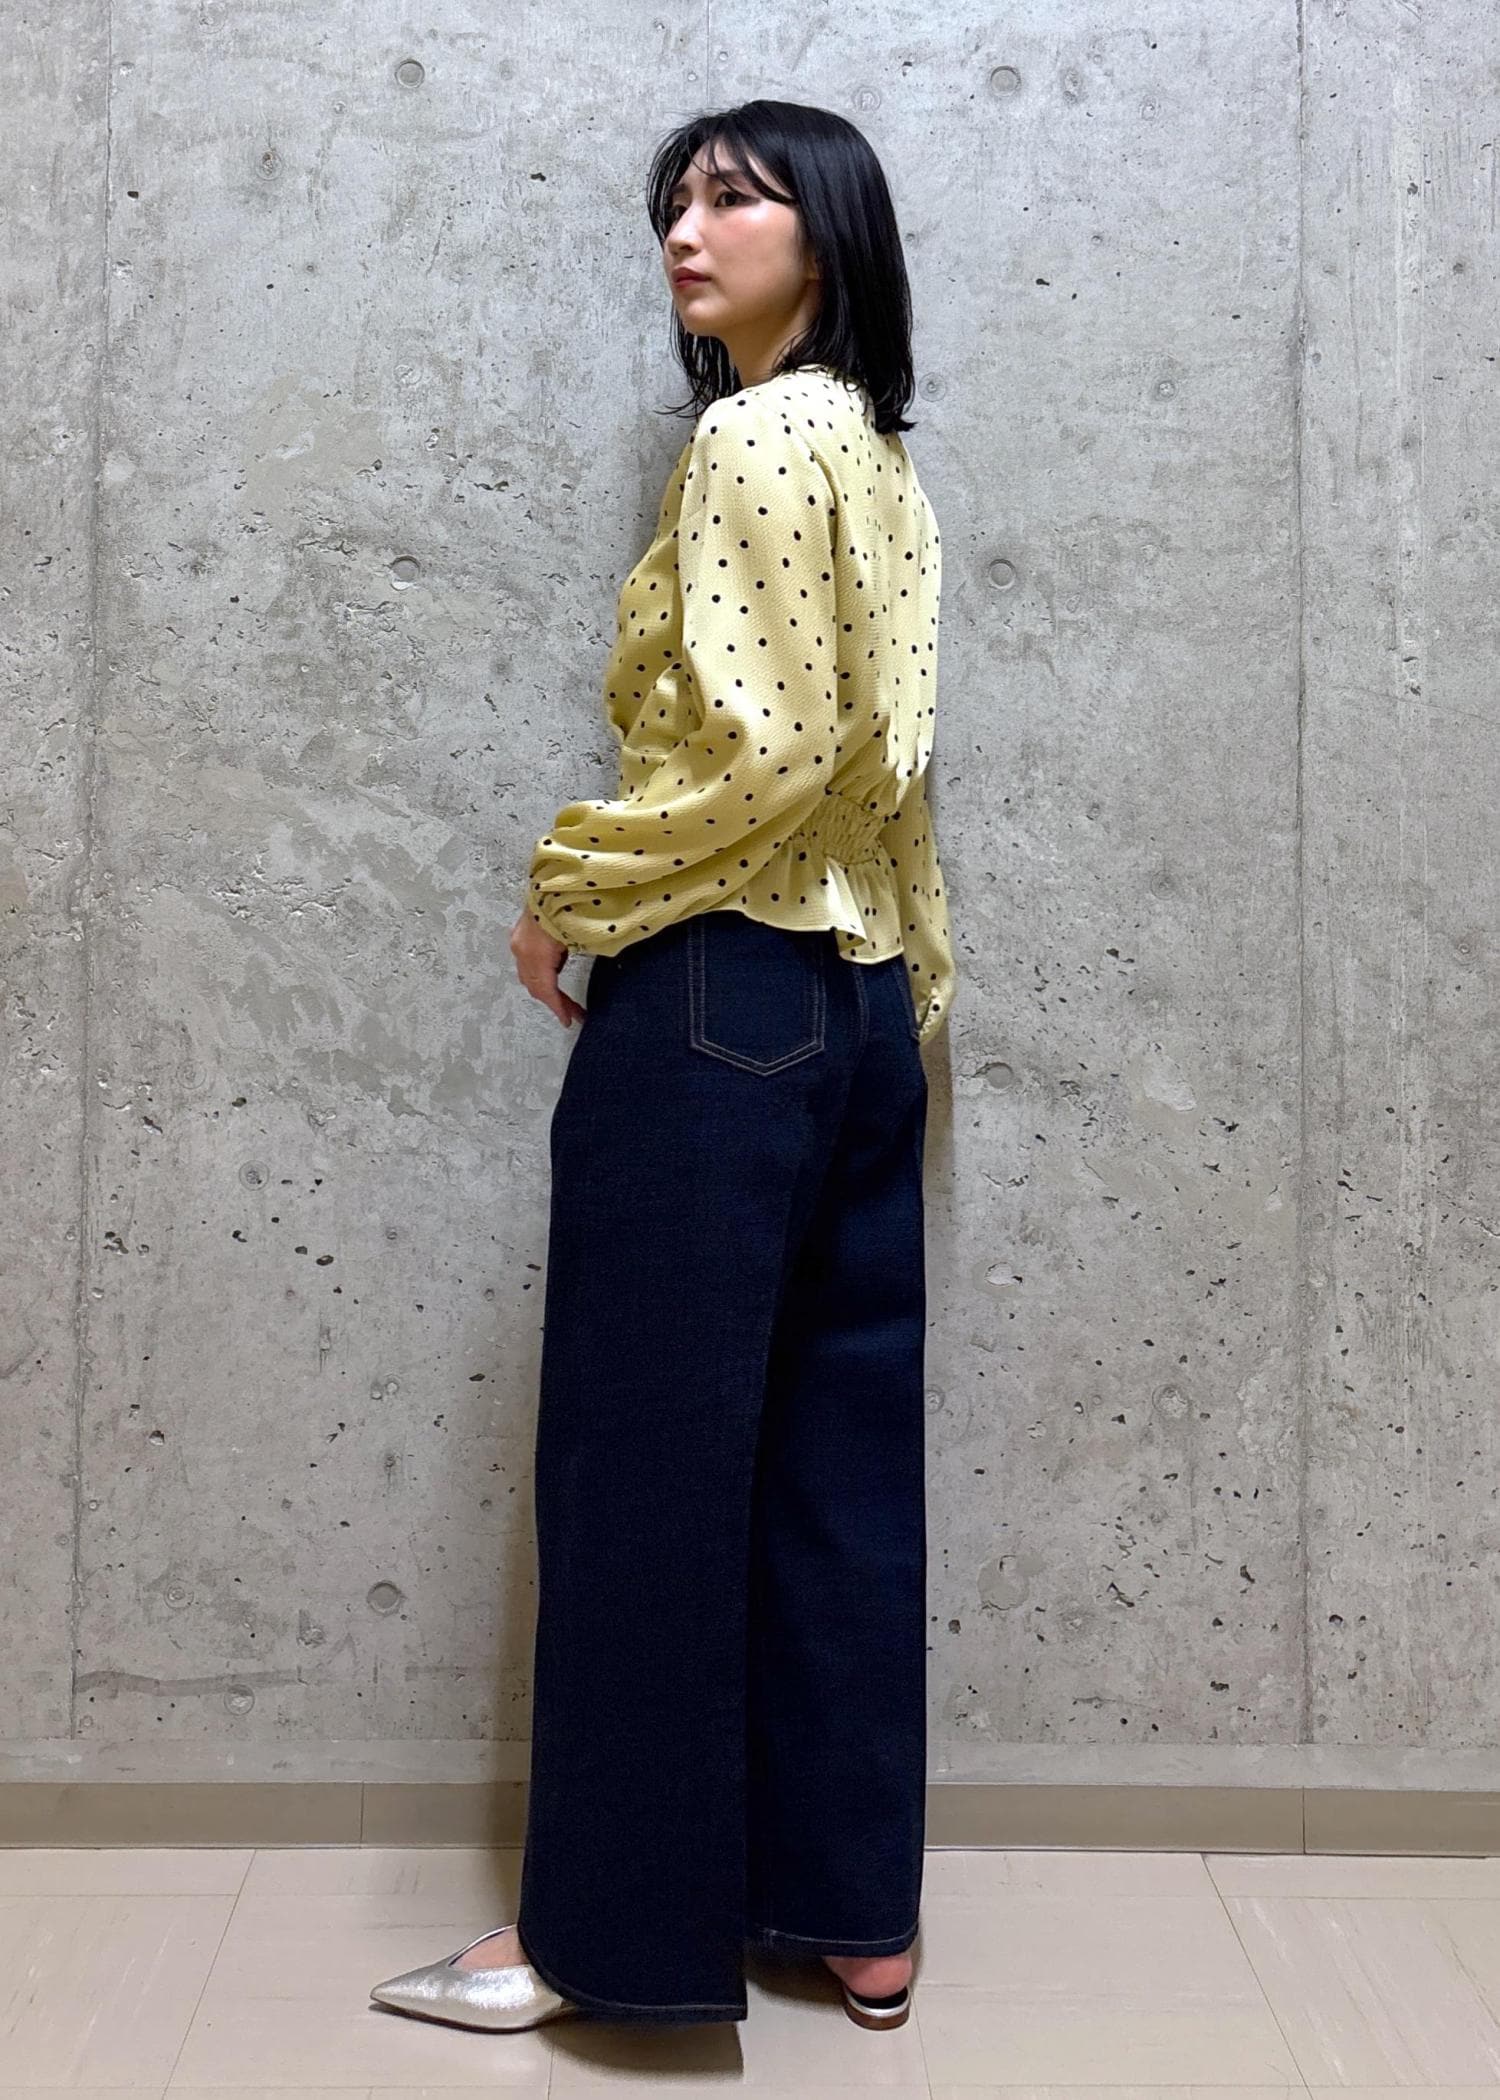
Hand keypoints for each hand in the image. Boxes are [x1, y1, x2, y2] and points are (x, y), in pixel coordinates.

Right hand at [511, 907, 588, 1027]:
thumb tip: (596, 968)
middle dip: (554, 1001)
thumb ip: (581, 956)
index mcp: (535, 954)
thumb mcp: (579, 935)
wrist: (551, 879)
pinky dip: (542, 973)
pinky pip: (529, 961)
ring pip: (530, 975)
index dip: (558, 1008)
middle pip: (535, 985)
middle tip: (573, 1013)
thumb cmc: (568, 905)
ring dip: (546, 988)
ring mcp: (518, 940)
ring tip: (564, 998)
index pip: (546, 989)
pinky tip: (555, 973)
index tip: (570, 1021)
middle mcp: (521, 950)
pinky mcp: (520, 932)